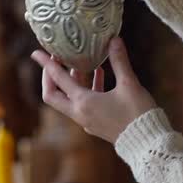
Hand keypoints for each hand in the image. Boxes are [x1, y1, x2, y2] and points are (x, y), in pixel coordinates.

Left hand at [31, 38, 155, 143]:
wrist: (146, 143)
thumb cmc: (138, 113)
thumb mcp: (130, 84)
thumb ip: (119, 61)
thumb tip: (114, 39)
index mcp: (83, 102)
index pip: (58, 79)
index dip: (47, 64)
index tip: (36, 53)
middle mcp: (80, 113)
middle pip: (53, 95)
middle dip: (50, 77)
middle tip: (54, 62)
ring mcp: (86, 121)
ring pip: (69, 99)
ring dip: (72, 82)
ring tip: (80, 64)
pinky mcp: (96, 124)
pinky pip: (83, 105)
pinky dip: (86, 90)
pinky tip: (100, 76)